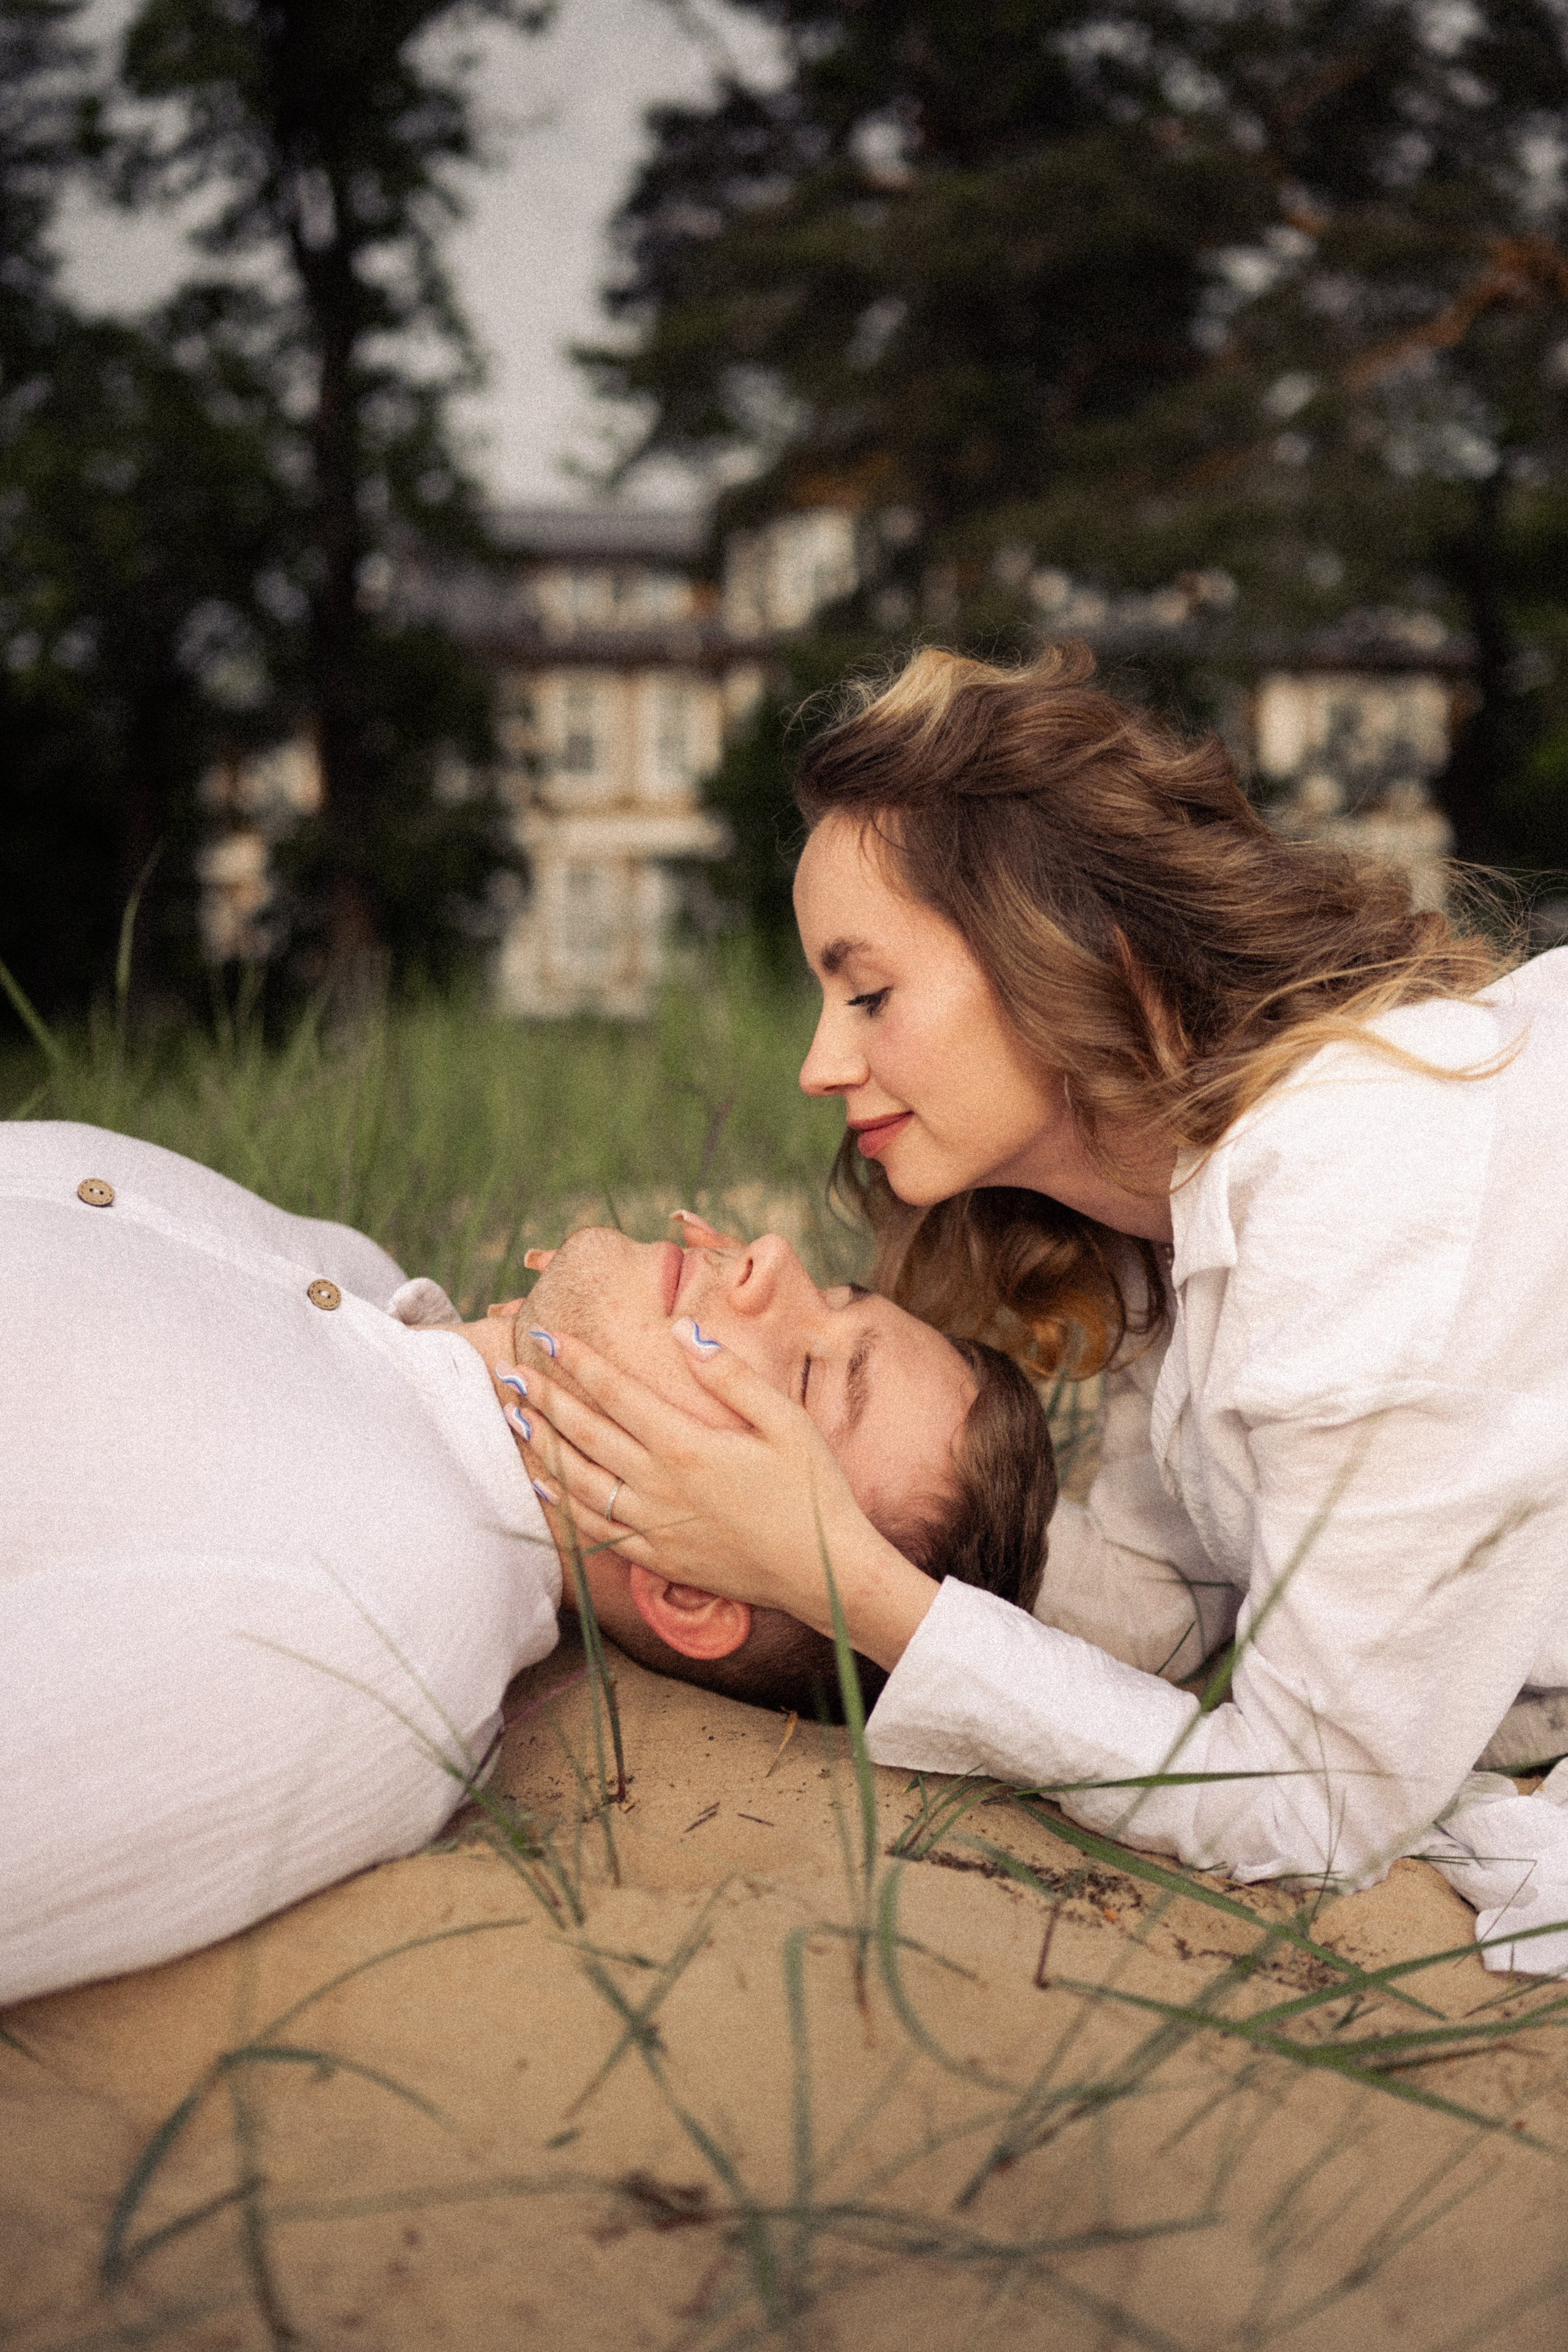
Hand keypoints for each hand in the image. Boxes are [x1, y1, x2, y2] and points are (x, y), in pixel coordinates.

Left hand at [515, 1320, 937, 1670]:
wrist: (824, 1574)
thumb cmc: (812, 1492)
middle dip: (544, 1399)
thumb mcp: (784, 1420)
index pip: (615, 1394)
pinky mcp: (658, 1560)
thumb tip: (682, 1329)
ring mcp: (654, 1528)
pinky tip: (545, 1487)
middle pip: (586, 1434)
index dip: (577, 1362)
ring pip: (580, 1482)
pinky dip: (563, 1505)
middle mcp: (659, 1487)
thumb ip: (729, 1375)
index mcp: (686, 1446)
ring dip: (544, 1447)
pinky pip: (595, 1530)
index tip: (545, 1336)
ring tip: (514, 1418)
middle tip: (510, 1372)